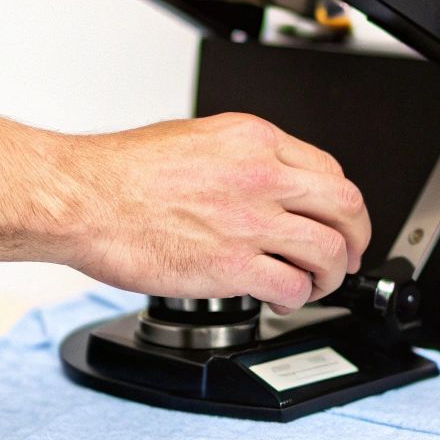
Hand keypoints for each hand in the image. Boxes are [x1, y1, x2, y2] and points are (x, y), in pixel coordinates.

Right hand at [62, 113, 370, 313]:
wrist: (84, 200)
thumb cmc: (119, 174)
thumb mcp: (192, 140)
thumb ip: (237, 159)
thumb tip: (258, 181)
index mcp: (253, 140)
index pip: (329, 169)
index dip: (339, 202)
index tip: (334, 219)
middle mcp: (261, 176)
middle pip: (345, 207)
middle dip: (355, 237)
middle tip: (347, 255)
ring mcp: (251, 222)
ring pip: (329, 251)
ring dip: (331, 274)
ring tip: (316, 284)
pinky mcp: (233, 266)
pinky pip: (293, 286)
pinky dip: (297, 298)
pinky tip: (282, 300)